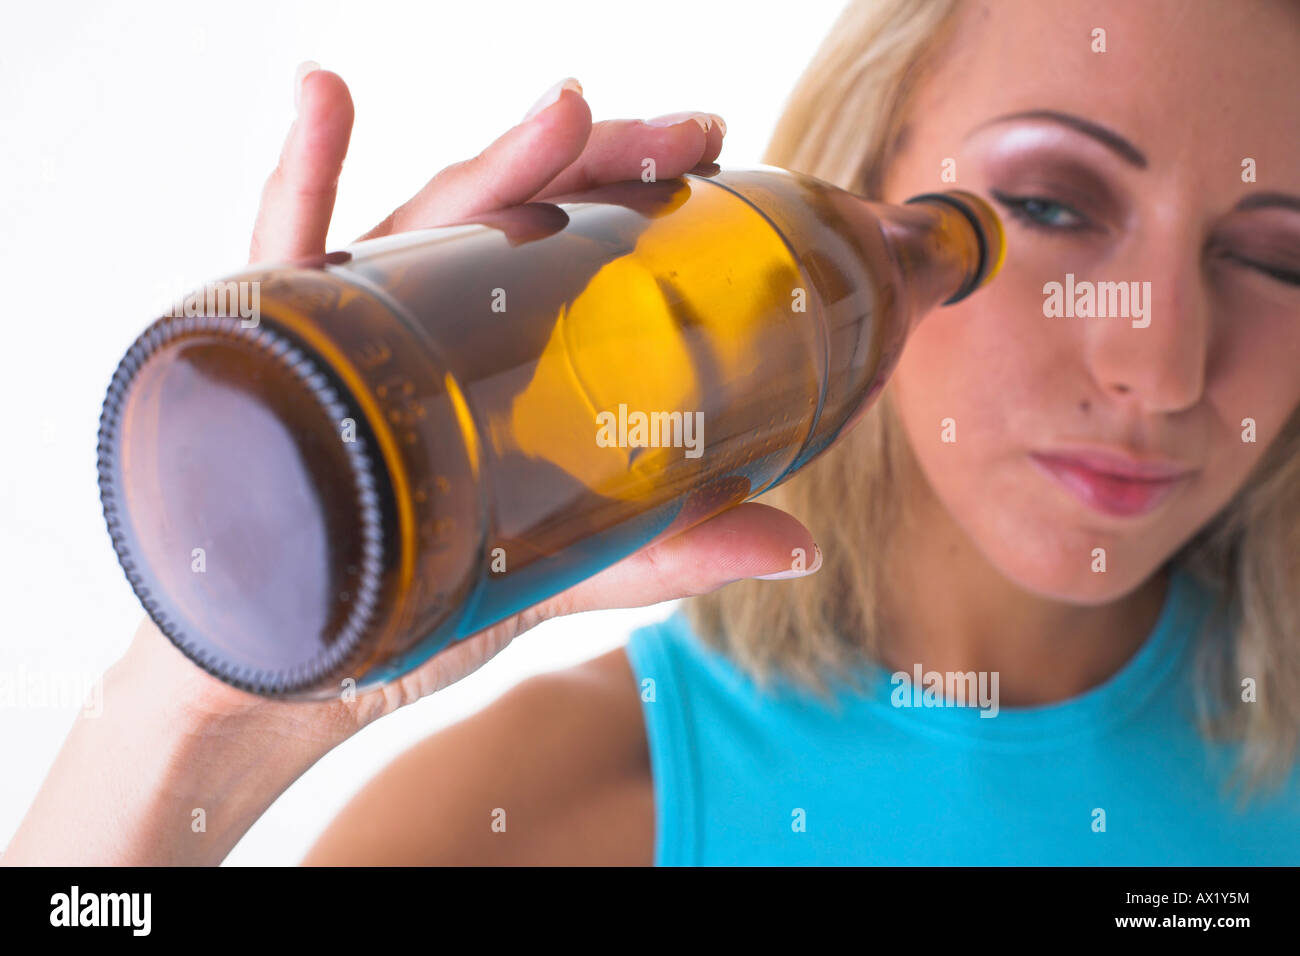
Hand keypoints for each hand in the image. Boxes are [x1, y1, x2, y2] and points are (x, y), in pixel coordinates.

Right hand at [4, 67, 820, 866]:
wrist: (292, 663)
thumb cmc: (420, 594)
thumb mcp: (560, 565)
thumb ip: (668, 552)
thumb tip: (803, 548)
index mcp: (499, 346)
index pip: (575, 242)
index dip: (641, 188)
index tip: (710, 152)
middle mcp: (433, 313)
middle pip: (518, 212)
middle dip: (602, 159)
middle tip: (687, 134)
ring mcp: (357, 317)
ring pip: (429, 220)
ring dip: (500, 162)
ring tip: (571, 113)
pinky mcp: (278, 345)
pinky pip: (281, 248)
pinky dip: (304, 173)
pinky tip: (327, 96)